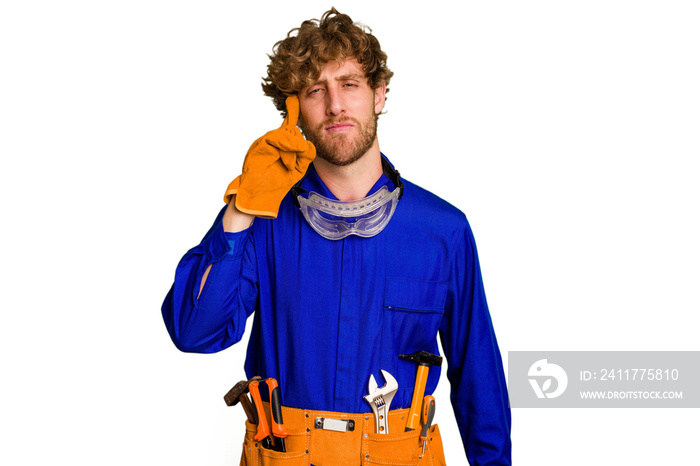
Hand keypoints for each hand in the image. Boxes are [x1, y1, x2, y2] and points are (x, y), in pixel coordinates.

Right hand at [223, 95, 315, 217]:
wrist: (259, 195)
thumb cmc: (276, 183)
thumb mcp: (297, 169)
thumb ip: (305, 156)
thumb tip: (307, 144)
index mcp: (281, 144)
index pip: (289, 125)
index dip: (292, 111)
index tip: (294, 98)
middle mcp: (272, 140)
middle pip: (291, 130)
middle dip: (297, 145)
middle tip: (295, 162)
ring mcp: (265, 141)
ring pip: (284, 134)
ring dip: (291, 149)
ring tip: (289, 165)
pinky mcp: (260, 145)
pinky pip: (276, 139)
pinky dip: (284, 147)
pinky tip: (287, 158)